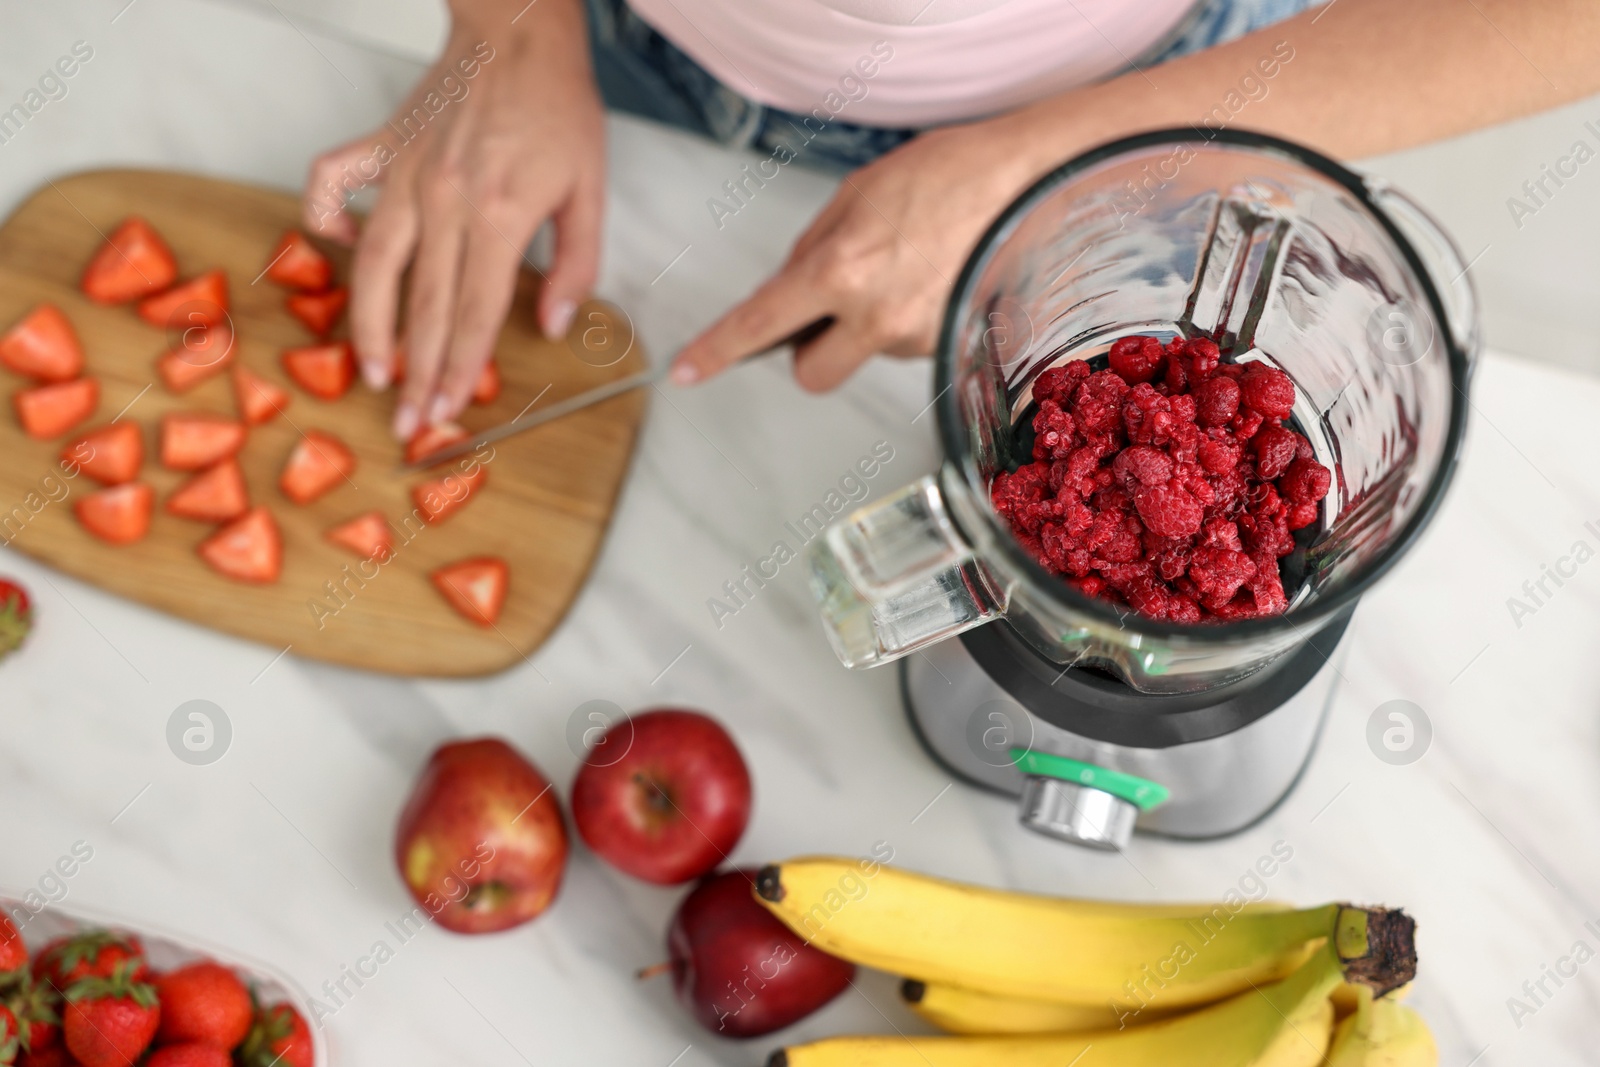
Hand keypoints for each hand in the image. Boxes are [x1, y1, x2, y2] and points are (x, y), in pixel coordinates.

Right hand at [301, 0, 603, 436]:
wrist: (518, 35)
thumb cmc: (558, 107)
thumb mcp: (589, 190)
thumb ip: (577, 264)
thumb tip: (552, 324)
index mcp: (500, 216)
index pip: (475, 315)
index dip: (460, 370)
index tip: (446, 412)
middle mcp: (444, 202)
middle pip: (427, 307)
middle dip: (418, 372)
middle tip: (408, 421)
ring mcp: (405, 175)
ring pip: (375, 266)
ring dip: (370, 326)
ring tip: (372, 370)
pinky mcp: (382, 148)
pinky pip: (334, 186)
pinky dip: (327, 220)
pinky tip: (339, 252)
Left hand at [670, 118, 1046, 391]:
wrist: (1029, 180)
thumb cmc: (948, 174)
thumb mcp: (858, 196)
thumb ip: (813, 249)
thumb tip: (788, 290)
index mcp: (840, 270)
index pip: (759, 324)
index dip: (716, 352)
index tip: (685, 372)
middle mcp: (877, 317)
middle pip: (813, 373)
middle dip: (812, 348)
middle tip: (832, 309)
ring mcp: (918, 339)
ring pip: (866, 354)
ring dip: (871, 323)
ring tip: (909, 266)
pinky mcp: (952, 348)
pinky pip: (909, 345)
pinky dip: (912, 318)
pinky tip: (934, 278)